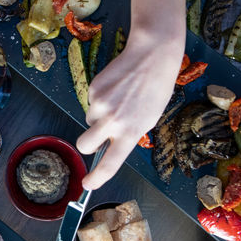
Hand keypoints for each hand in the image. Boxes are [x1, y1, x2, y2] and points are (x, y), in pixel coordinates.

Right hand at [75, 34, 184, 188]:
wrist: (151, 56)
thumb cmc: (156, 88)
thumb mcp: (149, 118)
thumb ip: (129, 133)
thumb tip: (110, 143)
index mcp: (132, 131)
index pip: (111, 163)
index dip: (97, 177)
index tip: (87, 184)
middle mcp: (113, 121)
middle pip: (85, 145)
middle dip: (87, 145)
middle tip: (97, 137)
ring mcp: (101, 104)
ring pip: (89, 120)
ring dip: (99, 116)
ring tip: (119, 100)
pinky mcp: (93, 89)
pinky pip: (91, 102)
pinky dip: (101, 98)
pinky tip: (116, 87)